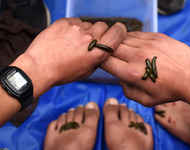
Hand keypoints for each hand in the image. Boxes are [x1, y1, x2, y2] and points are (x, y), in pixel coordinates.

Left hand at [12, 18, 126, 97]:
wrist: (40, 67)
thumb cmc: (61, 72)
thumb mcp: (86, 71)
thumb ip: (97, 59)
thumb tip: (101, 50)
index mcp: (98, 52)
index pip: (117, 32)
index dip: (119, 31)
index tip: (117, 31)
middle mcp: (90, 38)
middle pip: (103, 26)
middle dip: (99, 32)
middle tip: (89, 41)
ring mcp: (76, 28)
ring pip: (88, 24)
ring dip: (85, 31)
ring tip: (73, 41)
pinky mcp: (64, 22)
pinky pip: (75, 21)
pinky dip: (73, 27)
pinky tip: (66, 37)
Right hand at [101, 32, 189, 108]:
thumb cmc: (168, 91)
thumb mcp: (144, 100)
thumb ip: (126, 90)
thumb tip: (120, 77)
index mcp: (131, 73)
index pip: (105, 61)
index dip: (100, 61)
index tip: (102, 62)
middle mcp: (137, 56)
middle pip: (111, 48)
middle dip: (108, 52)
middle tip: (110, 55)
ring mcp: (147, 44)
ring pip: (122, 39)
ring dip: (119, 44)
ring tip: (123, 50)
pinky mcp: (156, 36)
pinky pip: (135, 34)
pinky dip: (130, 39)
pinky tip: (134, 45)